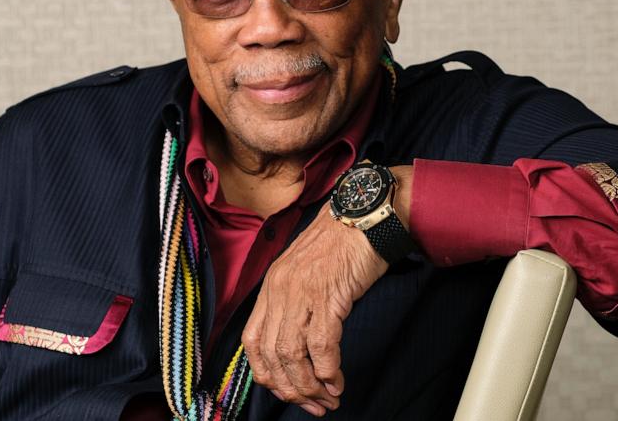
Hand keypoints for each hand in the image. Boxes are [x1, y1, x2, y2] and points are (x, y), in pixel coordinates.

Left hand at [241, 203, 387, 416]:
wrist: (366, 215)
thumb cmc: (343, 242)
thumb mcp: (307, 270)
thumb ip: (297, 299)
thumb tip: (300, 341)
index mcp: (272, 285)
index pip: (251, 341)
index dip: (265, 373)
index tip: (286, 389)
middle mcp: (279, 290)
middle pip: (270, 354)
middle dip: (290, 388)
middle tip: (312, 404)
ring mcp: (301, 292)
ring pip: (292, 355)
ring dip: (309, 385)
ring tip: (327, 398)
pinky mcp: (328, 295)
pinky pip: (320, 345)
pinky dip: (327, 370)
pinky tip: (336, 381)